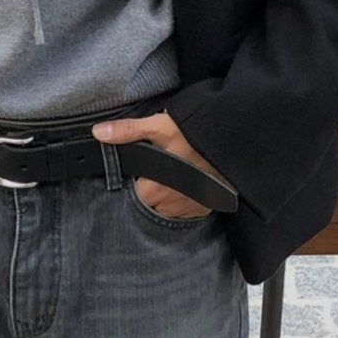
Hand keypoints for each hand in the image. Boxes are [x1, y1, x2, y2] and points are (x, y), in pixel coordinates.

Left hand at [91, 110, 227, 218]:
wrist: (239, 145)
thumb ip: (128, 132)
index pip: (133, 191)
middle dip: (153, 185)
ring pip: (169, 205)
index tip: (144, 167)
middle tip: (163, 164)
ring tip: (178, 170)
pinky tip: (191, 178)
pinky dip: (187, 196)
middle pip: (150, 200)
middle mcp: (169, 207)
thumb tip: (99, 132)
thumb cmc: (199, 137)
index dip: (137, 178)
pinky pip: (188, 206)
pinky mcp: (205, 208)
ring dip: (170, 192)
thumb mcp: (161, 127)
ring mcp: (189, 209)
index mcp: (152, 191)